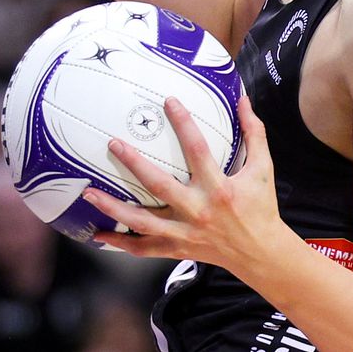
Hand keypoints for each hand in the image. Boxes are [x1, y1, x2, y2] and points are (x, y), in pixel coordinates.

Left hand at [83, 96, 286, 269]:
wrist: (260, 252)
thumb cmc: (261, 206)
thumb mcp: (263, 168)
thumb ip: (254, 133)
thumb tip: (244, 99)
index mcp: (219, 189)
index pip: (198, 151)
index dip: (184, 124)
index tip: (168, 101)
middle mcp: (198, 211)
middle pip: (159, 186)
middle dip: (134, 165)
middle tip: (113, 144)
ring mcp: (185, 233)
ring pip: (142, 222)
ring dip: (113, 208)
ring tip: (89, 194)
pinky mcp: (177, 248)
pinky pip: (143, 248)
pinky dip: (120, 243)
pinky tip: (99, 234)